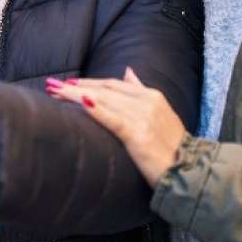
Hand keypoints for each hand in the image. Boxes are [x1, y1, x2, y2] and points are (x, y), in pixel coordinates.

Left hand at [46, 67, 186, 185]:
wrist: (189, 171)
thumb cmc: (171, 146)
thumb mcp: (160, 112)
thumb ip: (141, 91)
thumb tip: (128, 71)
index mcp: (152, 96)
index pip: (113, 84)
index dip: (89, 82)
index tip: (68, 83)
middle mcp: (147, 102)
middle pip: (105, 89)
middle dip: (76, 87)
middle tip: (52, 86)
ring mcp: (144, 117)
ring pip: (104, 100)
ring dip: (76, 95)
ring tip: (55, 93)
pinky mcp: (139, 135)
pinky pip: (113, 118)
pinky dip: (95, 109)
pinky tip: (80, 102)